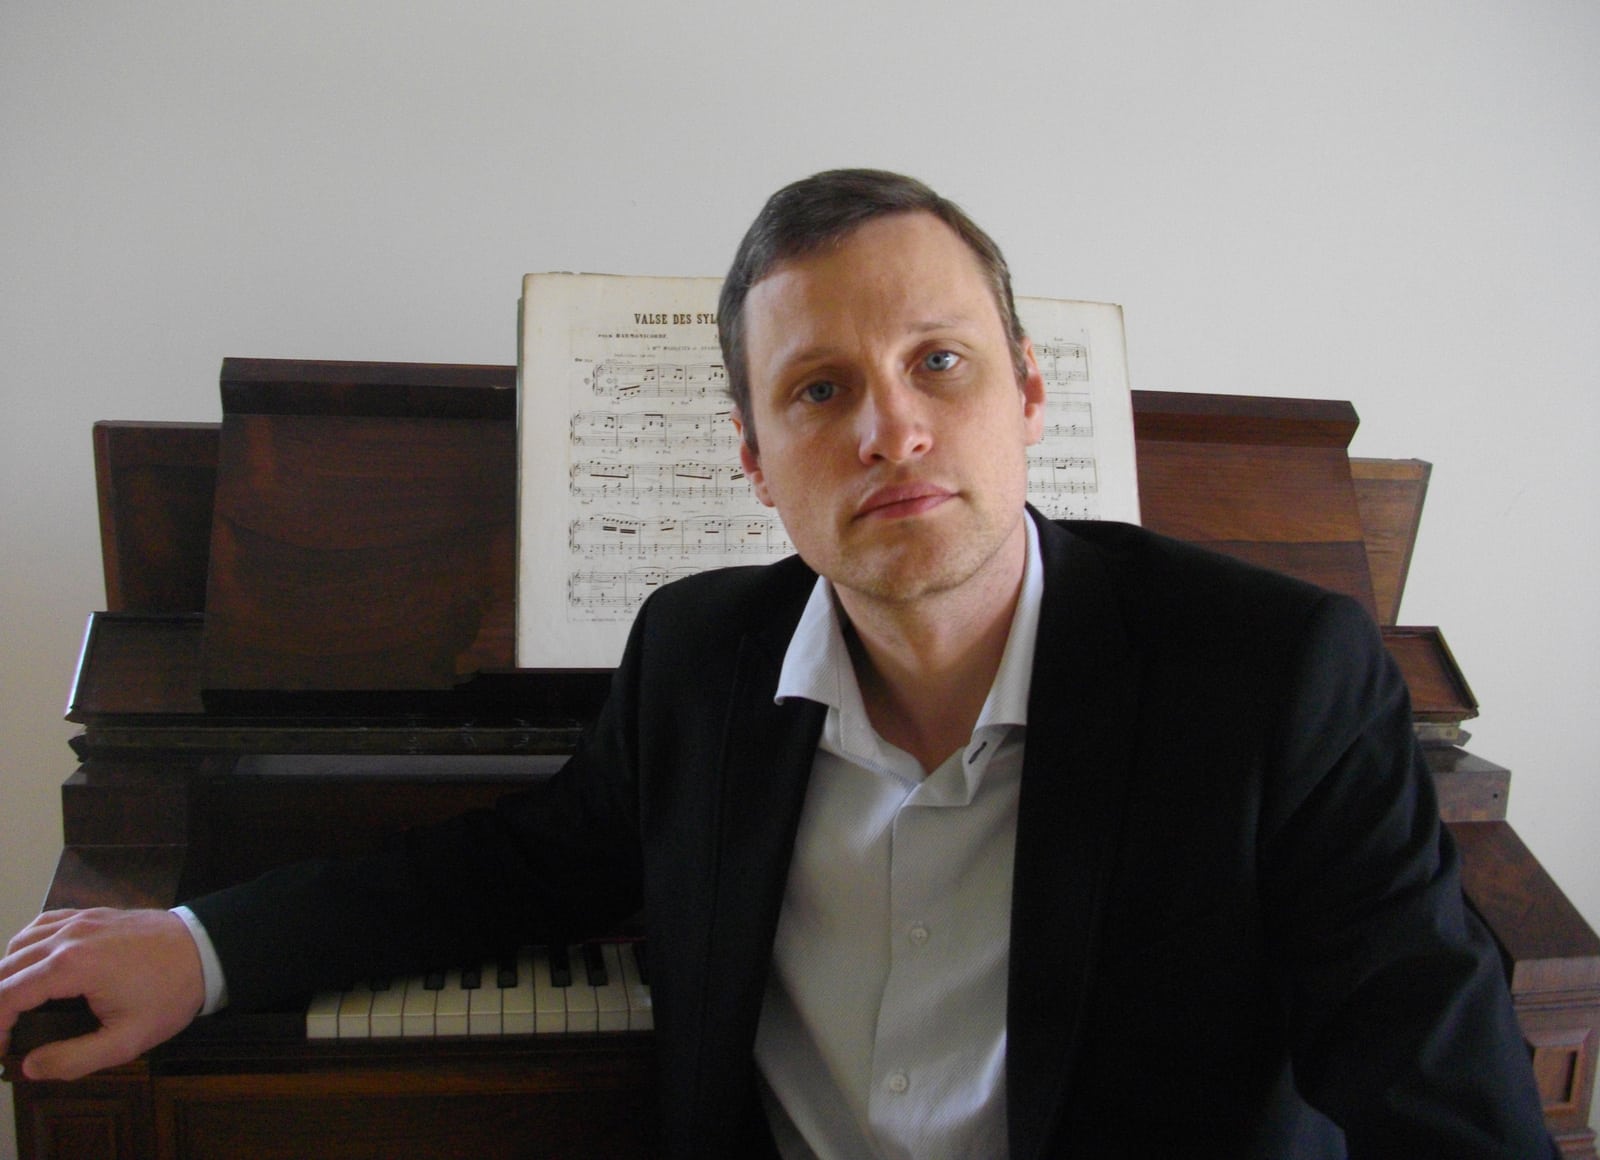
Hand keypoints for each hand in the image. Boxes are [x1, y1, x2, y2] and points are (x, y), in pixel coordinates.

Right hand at [0, 908, 204, 1079]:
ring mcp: (79, 920)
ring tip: (14, 1007)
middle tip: (6, 1034)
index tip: (1, 1050)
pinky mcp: (91, 914)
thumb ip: (74, 1059)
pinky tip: (32, 967)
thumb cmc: (171, 994)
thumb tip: (30, 1066)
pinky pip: (43, 924)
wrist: (207, 950)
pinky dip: (26, 946)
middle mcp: (68, 936)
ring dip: (8, 975)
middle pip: (5, 969)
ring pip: (19, 944)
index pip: (6, 996)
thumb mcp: (127, 1040)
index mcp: (71, 966)